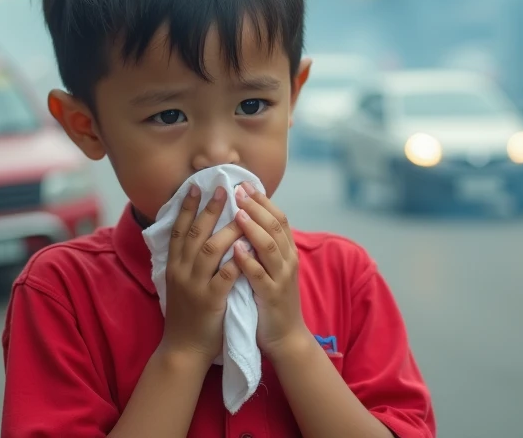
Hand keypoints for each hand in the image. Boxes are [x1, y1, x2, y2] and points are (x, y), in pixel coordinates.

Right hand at [160, 185, 244, 367]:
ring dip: (227, 229)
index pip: (178, 229)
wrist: (183, 349)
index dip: (187, 207)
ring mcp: (195, 285)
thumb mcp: (180, 282)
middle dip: (209, 209)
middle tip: (223, 189)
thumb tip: (196, 232)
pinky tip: (248, 248)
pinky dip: (236, 260)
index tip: (196, 186)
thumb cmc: (186, 314)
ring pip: (210, 249)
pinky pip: (225, 276)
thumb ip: (186, 259)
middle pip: (194, 233)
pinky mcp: (210, 301)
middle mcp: (181, 271)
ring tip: (242, 213)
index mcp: (174, 265)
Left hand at [232, 182, 311, 360]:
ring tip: (236, 213)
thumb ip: (265, 245)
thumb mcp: (273, 268)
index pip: (278, 218)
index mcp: (287, 252)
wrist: (285, 337)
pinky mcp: (271, 297)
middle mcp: (287, 261)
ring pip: (269, 247)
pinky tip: (235, 250)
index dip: (262, 200)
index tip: (245, 184)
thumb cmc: (271, 299)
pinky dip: (248, 261)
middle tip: (238, 190)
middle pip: (275, 226)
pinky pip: (259, 276)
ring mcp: (280, 279)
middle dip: (256, 207)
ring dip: (252, 228)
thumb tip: (249, 218)